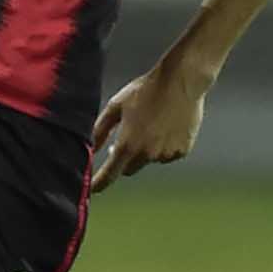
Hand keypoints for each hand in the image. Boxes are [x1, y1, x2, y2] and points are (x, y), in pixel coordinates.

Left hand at [89, 60, 212, 192]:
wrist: (181, 81)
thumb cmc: (146, 90)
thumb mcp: (115, 106)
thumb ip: (99, 131)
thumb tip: (89, 149)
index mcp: (128, 144)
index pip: (109, 174)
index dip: (99, 183)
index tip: (93, 190)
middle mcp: (147, 154)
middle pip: (129, 169)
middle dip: (124, 159)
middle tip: (125, 138)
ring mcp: (166, 154)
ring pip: (149, 159)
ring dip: (146, 150)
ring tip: (151, 123)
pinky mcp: (182, 151)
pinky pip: (167, 154)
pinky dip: (164, 146)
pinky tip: (166, 125)